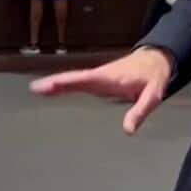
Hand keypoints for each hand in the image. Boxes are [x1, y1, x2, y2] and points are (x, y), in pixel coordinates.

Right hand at [30, 47, 173, 134]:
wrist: (156, 60)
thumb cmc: (153, 77)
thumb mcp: (153, 95)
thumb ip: (140, 111)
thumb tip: (127, 130)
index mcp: (109, 77)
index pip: (85, 79)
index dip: (67, 81)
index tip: (50, 84)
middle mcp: (100, 76)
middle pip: (73, 79)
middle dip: (54, 83)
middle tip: (35, 88)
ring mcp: (98, 77)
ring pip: (73, 80)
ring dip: (56, 84)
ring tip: (37, 90)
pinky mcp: (98, 80)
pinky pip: (78, 82)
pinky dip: (64, 85)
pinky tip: (54, 90)